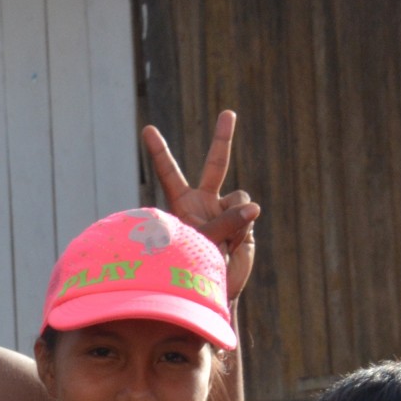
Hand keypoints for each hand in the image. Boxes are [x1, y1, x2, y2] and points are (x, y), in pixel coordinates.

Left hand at [143, 112, 260, 302]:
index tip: (147, 129)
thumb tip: (253, 206)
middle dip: (224, 138)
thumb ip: (227, 223)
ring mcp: (225, 209)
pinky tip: (235, 245)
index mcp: (182, 204)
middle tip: (229, 113)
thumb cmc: (194, 269)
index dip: (160, 151)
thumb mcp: (204, 244)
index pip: (169, 173)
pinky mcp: (243, 220)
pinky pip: (249, 213)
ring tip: (223, 244)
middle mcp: (203, 202)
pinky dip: (244, 229)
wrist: (213, 288)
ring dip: (235, 220)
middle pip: (216, 164)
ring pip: (240, 197)